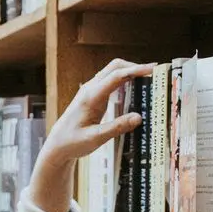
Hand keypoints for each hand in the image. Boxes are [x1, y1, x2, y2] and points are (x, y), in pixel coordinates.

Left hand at [27, 58, 154, 211]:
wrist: (57, 145)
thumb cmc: (72, 143)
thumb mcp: (95, 139)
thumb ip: (117, 128)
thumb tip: (139, 117)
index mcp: (90, 97)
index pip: (116, 76)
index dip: (135, 70)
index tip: (153, 69)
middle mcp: (90, 89)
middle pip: (115, 66)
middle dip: (135, 66)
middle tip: (155, 71)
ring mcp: (91, 91)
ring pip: (113, 71)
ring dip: (130, 71)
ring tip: (150, 77)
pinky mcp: (94, 96)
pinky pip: (111, 81)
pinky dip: (125, 79)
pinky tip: (136, 87)